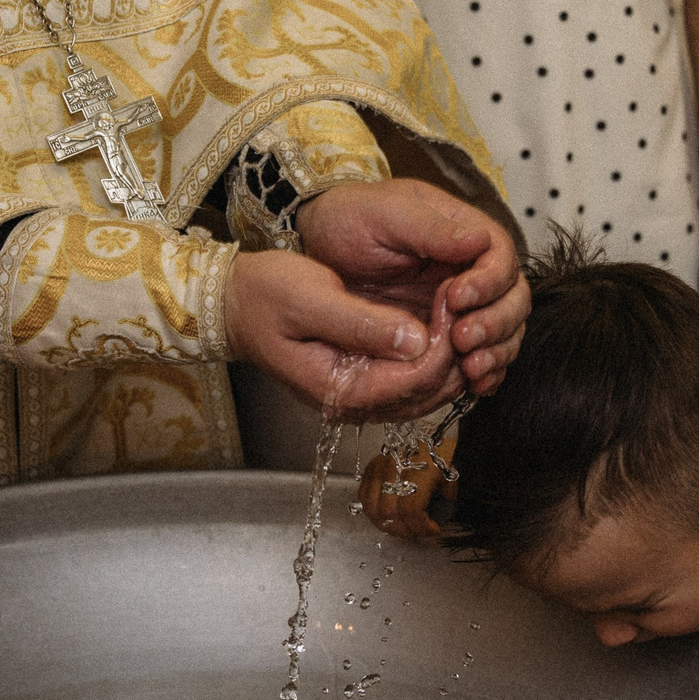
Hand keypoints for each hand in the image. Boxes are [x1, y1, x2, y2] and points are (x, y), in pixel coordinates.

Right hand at [226, 247, 461, 421]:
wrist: (236, 304)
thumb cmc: (265, 296)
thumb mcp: (309, 299)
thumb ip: (361, 323)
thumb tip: (415, 339)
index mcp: (338, 388)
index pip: (414, 379)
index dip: (442, 342)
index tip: (451, 297)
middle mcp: (353, 403)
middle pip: (429, 392)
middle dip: (455, 350)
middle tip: (462, 300)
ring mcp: (360, 397)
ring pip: (429, 392)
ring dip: (450, 356)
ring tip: (455, 310)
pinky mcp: (365, 382)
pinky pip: (415, 382)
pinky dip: (435, 359)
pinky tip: (440, 325)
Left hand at [298, 179, 527, 393]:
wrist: (315, 249)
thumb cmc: (348, 220)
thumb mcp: (384, 213)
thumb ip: (431, 229)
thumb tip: (479, 240)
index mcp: (464, 233)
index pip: (501, 258)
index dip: (489, 282)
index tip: (458, 297)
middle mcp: (471, 270)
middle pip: (513, 299)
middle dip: (496, 323)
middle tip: (462, 338)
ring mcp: (463, 307)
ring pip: (505, 332)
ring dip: (495, 352)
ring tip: (469, 367)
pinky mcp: (447, 336)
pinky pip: (481, 356)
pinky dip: (484, 372)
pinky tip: (471, 382)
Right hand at [357, 440, 450, 542]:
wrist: (436, 432)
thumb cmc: (445, 454)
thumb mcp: (452, 477)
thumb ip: (445, 500)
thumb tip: (434, 521)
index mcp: (419, 467)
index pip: (410, 508)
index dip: (421, 526)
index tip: (434, 531)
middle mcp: (396, 466)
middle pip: (389, 511)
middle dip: (405, 530)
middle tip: (418, 534)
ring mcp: (380, 465)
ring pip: (373, 507)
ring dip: (388, 525)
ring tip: (403, 529)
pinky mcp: (372, 466)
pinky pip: (363, 496)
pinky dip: (373, 512)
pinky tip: (387, 517)